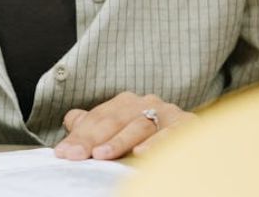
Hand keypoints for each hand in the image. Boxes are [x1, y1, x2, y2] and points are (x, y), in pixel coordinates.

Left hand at [56, 92, 195, 159]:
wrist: (194, 147)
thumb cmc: (150, 140)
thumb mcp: (120, 131)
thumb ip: (96, 125)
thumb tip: (71, 118)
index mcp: (128, 104)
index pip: (98, 117)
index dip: (80, 135)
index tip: (64, 154)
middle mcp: (147, 104)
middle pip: (115, 119)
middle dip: (93, 138)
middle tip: (77, 156)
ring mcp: (168, 113)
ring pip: (139, 125)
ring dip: (120, 140)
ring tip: (102, 154)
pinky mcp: (188, 125)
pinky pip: (171, 134)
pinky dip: (156, 143)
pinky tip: (141, 153)